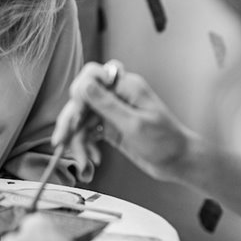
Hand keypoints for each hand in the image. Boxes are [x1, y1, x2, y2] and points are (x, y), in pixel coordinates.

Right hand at [52, 60, 192, 179]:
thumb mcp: (133, 124)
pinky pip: (89, 132)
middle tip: (61, 142)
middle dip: (70, 123)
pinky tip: (91, 161)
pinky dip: (86, 146)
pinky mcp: (111, 127)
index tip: (75, 115)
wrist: (179, 162)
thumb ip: (107, 104)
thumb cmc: (165, 142)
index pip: (91, 76)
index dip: (79, 93)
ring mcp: (113, 112)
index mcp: (125, 86)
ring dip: (78, 141)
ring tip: (82, 164)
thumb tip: (83, 84)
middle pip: (82, 101)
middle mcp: (117, 96)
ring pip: (83, 120)